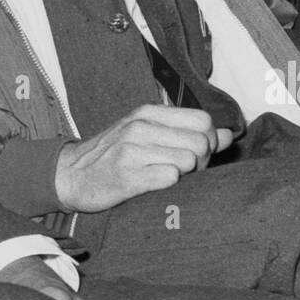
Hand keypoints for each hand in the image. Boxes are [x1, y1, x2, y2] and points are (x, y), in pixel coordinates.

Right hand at [53, 104, 234, 211]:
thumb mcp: (148, 134)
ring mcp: (132, 149)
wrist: (71, 176)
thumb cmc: (114, 156)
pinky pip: (169, 178)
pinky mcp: (127, 175)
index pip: (203, 120)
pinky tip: (153, 186)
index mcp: (148, 112)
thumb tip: (229, 135)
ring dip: (186, 176)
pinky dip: (168, 185)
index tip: (196, 154)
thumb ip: (188, 132)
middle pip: (201, 142)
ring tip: (167, 178)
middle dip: (201, 162)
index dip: (208, 140)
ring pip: (189, 161)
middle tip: (184, 172)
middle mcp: (140, 126)